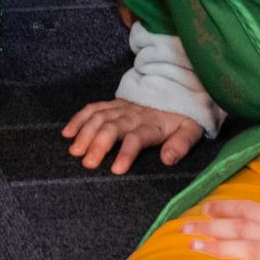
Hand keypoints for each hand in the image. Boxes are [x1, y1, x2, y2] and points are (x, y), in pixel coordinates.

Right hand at [62, 98, 203, 174]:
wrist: (176, 89)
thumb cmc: (182, 117)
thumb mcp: (191, 130)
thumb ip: (181, 144)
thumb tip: (167, 160)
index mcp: (152, 125)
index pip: (137, 138)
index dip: (126, 153)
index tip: (116, 170)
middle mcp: (132, 115)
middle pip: (112, 128)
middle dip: (98, 144)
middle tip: (87, 163)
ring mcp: (120, 108)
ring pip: (98, 117)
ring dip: (85, 133)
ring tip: (74, 151)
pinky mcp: (112, 104)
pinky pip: (92, 109)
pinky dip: (78, 119)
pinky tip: (67, 132)